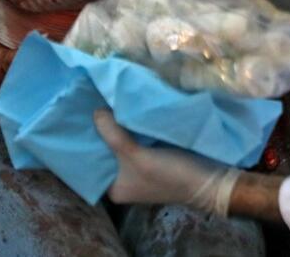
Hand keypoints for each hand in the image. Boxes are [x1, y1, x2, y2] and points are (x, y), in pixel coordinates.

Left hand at [94, 110, 240, 214]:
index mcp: (114, 188)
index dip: (85, 141)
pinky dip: (132, 127)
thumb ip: (114, 135)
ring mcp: (139, 167)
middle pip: (106, 151)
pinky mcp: (153, 156)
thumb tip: (95, 112)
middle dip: (102, 130)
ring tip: (107, 100)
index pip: (90, 163)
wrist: (212, 180)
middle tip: (92, 102)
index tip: (78, 116)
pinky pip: (136, 140)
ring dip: (118, 126)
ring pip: (121, 143)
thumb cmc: (171, 175)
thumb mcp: (138, 157)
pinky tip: (128, 108)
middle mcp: (123, 179)